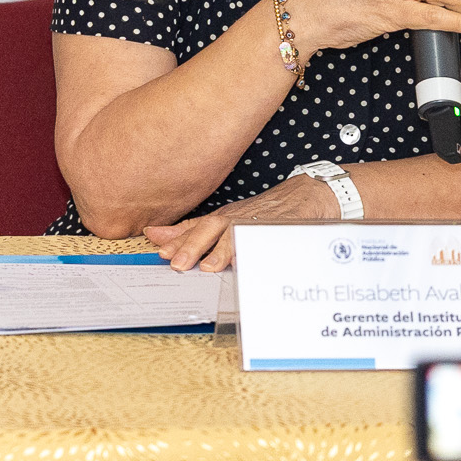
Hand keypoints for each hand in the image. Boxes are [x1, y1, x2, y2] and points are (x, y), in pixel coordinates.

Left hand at [145, 172, 340, 271]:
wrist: (306, 194)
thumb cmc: (262, 212)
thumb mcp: (225, 218)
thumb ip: (192, 229)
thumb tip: (154, 234)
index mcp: (223, 218)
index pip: (196, 228)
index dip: (177, 239)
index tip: (159, 251)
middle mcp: (238, 218)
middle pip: (213, 228)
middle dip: (194, 245)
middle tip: (177, 263)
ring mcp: (259, 223)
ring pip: (238, 234)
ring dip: (223, 250)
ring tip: (209, 266)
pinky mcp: (281, 228)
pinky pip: (267, 240)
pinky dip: (257, 250)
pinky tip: (248, 262)